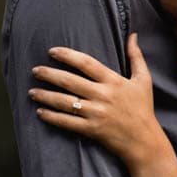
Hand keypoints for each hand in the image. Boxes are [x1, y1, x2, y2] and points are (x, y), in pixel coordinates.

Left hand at [30, 34, 165, 165]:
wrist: (144, 140)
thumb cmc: (143, 109)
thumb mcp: (144, 80)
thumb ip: (136, 56)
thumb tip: (133, 35)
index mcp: (113, 81)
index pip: (86, 63)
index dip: (67, 55)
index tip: (52, 51)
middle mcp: (103, 95)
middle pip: (70, 81)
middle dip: (49, 74)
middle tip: (35, 70)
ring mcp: (96, 113)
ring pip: (64, 102)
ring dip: (45, 96)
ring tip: (32, 91)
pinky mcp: (91, 129)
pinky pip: (67, 122)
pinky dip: (52, 117)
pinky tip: (40, 112)